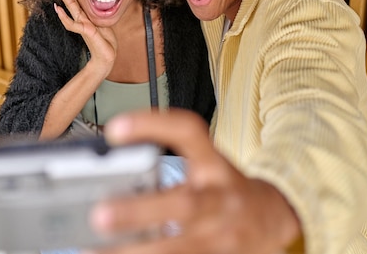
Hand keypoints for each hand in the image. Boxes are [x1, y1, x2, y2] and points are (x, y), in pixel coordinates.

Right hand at [50, 0, 117, 77]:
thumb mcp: (103, 23)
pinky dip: (64, 17)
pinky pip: (73, 24)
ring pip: (70, 6)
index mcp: (86, 15)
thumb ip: (96, 15)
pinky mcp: (86, 32)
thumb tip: (100, 4)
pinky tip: (58, 9)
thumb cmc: (105, 41)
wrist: (106, 58)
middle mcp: (82, 18)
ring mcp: (82, 25)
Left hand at [89, 110, 300, 253]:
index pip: (188, 131)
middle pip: (184, 204)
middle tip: (99, 214)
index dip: (154, 125)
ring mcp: (222, 234)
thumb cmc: (224, 188)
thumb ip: (166, 168)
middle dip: (141, 212)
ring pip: (180, 248)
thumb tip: (109, 176)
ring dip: (136, 252)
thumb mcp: (204, 166)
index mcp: (214, 164)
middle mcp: (221, 198)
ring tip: (95, 251)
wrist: (271, 217)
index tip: (115, 128)